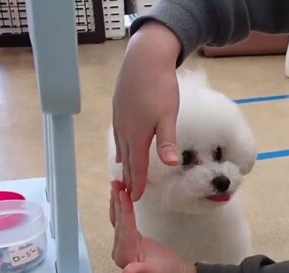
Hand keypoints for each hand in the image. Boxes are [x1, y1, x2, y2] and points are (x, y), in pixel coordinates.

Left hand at [110, 180, 196, 272]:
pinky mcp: (132, 240)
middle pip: (117, 222)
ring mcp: (125, 244)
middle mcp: (120, 250)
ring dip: (118, 202)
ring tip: (117, 184)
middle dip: (117, 202)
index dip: (123, 211)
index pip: (123, 229)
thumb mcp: (154, 272)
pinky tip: (124, 197)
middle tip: (116, 182)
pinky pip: (126, 221)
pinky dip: (124, 208)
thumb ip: (138, 271)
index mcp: (124, 256)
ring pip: (120, 220)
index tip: (123, 194)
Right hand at [112, 22, 181, 200]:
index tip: (136, 198)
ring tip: (126, 178)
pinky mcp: (119, 109)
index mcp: (136, 135)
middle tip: (130, 195)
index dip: (137, 183)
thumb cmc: (159, 86)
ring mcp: (119, 119)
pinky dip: (121, 149)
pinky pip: (118, 136)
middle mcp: (124, 130)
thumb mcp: (168, 115)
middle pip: (127, 160)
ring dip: (124, 165)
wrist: (144, 58)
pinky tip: (122, 151)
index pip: (136, 166)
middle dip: (129, 178)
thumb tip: (170, 165)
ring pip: (121, 148)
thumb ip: (167, 142)